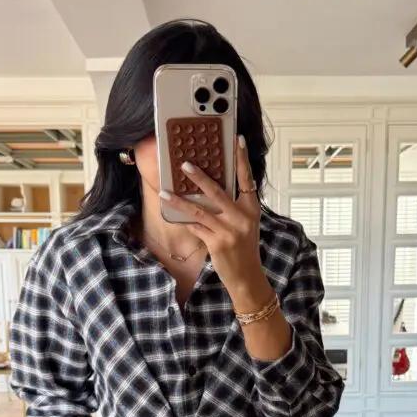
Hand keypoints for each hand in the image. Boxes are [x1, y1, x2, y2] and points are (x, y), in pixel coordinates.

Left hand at [160, 136, 272, 310]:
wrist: (247, 277)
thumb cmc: (244, 249)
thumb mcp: (244, 225)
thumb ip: (232, 207)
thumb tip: (209, 189)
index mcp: (251, 208)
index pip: (246, 179)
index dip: (241, 159)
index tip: (236, 140)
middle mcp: (242, 217)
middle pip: (217, 191)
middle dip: (199, 176)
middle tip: (184, 164)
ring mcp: (229, 230)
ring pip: (199, 210)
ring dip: (180, 201)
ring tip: (165, 192)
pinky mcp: (217, 243)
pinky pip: (196, 227)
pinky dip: (184, 221)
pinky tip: (173, 214)